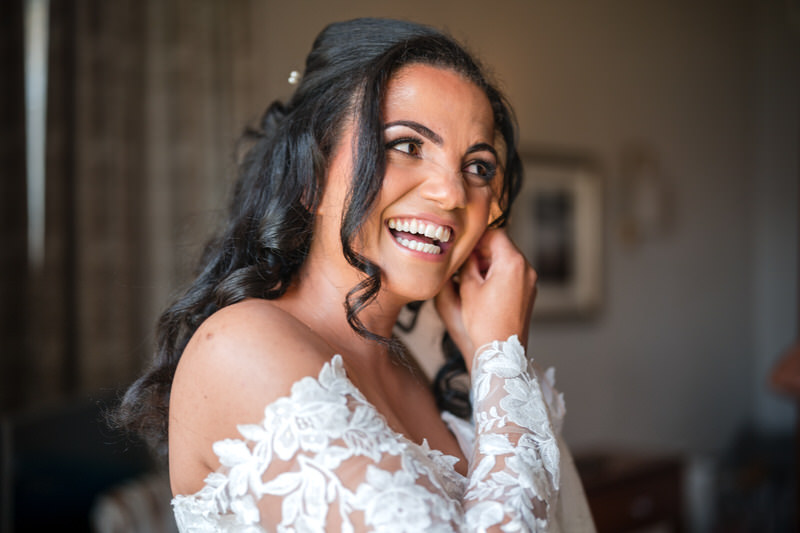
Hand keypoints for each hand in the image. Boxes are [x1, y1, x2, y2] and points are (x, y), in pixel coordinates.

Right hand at [434, 229, 536, 372]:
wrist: (502, 352)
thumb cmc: (484, 322)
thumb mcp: (468, 288)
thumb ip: (468, 263)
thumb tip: (467, 252)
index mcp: (512, 263)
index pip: (496, 234)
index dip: (477, 237)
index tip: (464, 247)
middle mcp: (526, 269)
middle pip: (504, 246)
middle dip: (483, 251)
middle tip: (464, 262)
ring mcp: (530, 282)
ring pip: (508, 261)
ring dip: (490, 263)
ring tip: (472, 278)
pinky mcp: (529, 294)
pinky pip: (514, 275)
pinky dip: (499, 275)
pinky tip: (483, 289)